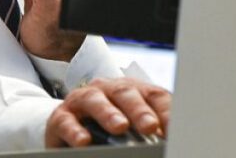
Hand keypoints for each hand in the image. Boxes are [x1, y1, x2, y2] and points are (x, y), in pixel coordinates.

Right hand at [46, 77, 171, 146]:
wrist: (73, 128)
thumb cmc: (111, 130)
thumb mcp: (136, 129)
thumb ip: (154, 133)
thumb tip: (170, 144)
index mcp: (133, 92)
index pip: (154, 96)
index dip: (167, 112)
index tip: (175, 131)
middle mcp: (108, 91)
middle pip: (125, 93)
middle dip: (138, 109)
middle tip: (149, 125)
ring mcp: (82, 100)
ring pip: (94, 100)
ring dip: (107, 113)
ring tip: (120, 127)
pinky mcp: (61, 116)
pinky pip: (66, 121)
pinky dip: (75, 131)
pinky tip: (84, 141)